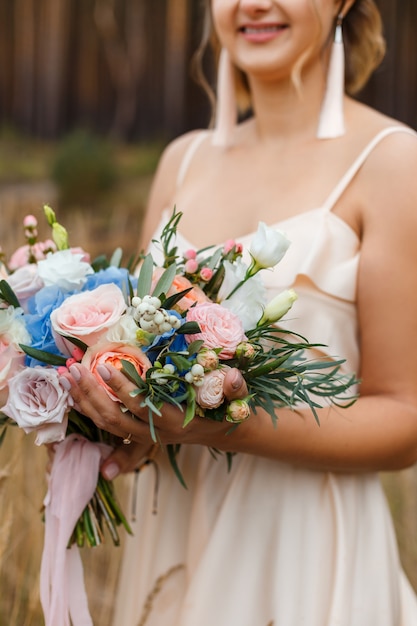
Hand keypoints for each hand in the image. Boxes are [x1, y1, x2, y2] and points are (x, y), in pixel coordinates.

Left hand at [60, 363, 248, 478]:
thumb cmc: (229, 410)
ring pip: (106, 424)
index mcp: (174, 422)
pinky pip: (108, 425)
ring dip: (84, 401)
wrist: (225, 431)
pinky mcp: (139, 432)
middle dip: (91, 395)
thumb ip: (235, 388)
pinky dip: (90, 409)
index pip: (142, 406)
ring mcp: (145, 434)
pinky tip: (75, 391)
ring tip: (66, 376)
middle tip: (74, 369)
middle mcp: (155, 432)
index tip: (105, 365)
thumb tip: (234, 377)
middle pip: (114, 419)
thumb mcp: (236, 398)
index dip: (122, 388)